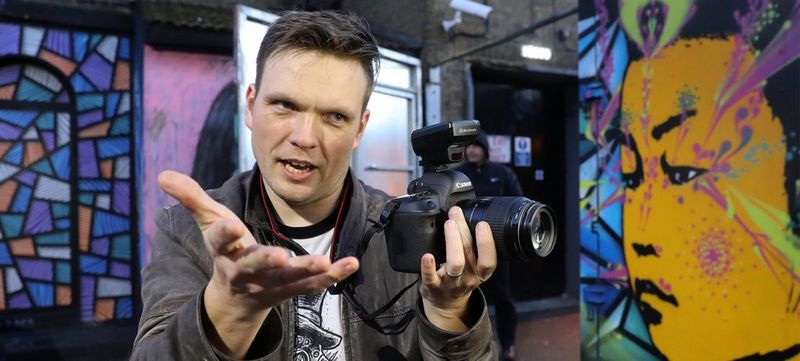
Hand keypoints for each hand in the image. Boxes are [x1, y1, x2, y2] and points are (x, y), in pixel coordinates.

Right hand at [158, 171, 358, 356]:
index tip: (229, 226)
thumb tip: (163, 175)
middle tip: (279, 256)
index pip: (220, 241)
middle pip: (255, 265)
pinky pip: (316, 284)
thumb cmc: (226, 251)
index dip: (223, 233)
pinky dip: (336, 274)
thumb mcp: (208, 223)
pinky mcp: (294, 288)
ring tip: (323, 262)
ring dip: (307, 270)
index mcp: (225, 251)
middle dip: (266, 261)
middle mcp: (247, 269)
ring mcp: (273, 281)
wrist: (238, 297)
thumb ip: (191, 198)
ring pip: (290, 278)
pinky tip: (353, 263)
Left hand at [419, 206, 495, 331]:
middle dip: (464, 230)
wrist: (445, 303)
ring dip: (452, 242)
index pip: (489, 260)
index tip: (482, 223)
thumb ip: (473, 245)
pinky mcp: (433, 286)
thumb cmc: (461, 277)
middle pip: (469, 253)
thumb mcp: (474, 266)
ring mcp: (451, 283)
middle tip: (456, 212)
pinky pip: (431, 277)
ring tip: (448, 224)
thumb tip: (467, 213)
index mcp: (480, 272)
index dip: (487, 242)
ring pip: (455, 264)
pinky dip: (428, 266)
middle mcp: (468, 277)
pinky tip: (427, 255)